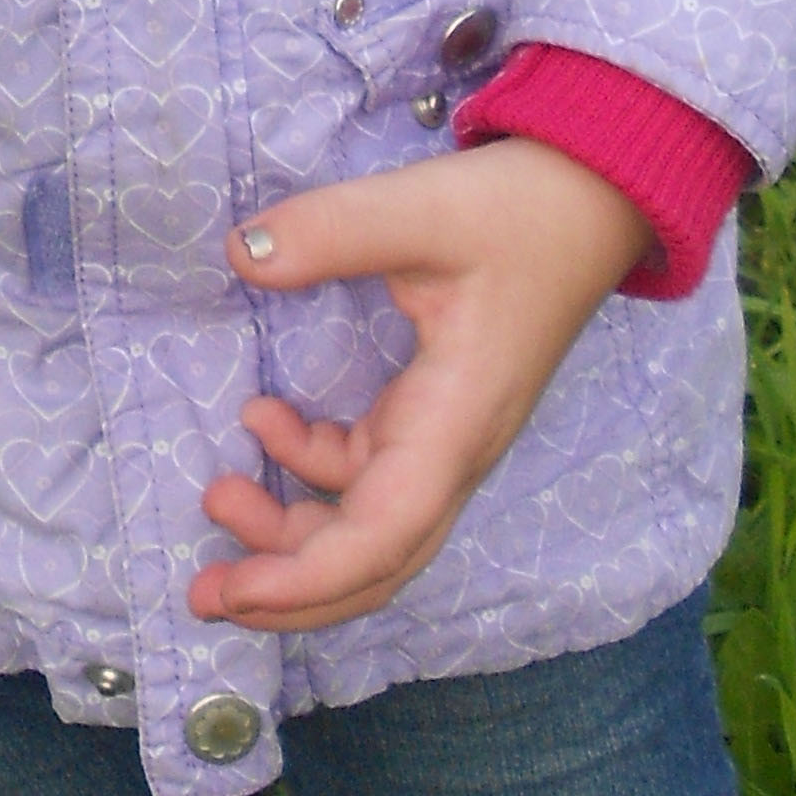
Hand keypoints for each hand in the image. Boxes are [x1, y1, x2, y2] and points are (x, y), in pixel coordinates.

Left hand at [188, 138, 652, 635]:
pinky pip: (369, 477)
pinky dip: (311, 468)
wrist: (592, 204)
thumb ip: (331, 231)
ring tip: (220, 493)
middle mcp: (454, 451)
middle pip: (376, 564)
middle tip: (203, 591)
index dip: (306, 578)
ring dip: (293, 530)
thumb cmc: (522, 212)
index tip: (233, 589)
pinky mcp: (435, 415)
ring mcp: (447, 438)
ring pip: (368, 525)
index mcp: (455, 422)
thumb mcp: (423, 208)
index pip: (382, 537)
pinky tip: (268, 420)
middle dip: (290, 591)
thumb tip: (243, 255)